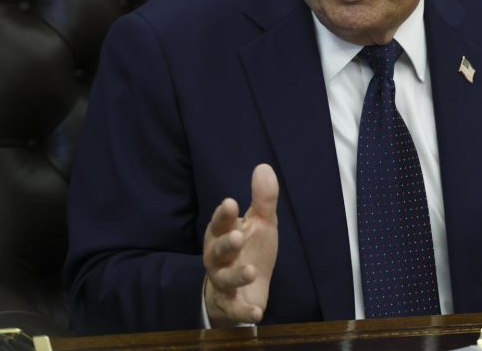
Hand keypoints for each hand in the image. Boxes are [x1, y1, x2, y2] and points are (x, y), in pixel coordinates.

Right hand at [203, 163, 279, 325]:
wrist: (243, 288)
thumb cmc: (249, 250)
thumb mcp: (260, 223)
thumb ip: (263, 199)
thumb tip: (263, 167)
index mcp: (223, 234)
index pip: (220, 223)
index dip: (224, 214)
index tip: (231, 203)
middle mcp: (218, 258)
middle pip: (218, 250)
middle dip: (226, 243)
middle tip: (238, 236)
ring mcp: (223, 282)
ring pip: (224, 279)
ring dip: (236, 275)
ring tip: (250, 270)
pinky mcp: (231, 304)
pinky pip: (234, 309)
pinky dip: (244, 311)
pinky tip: (257, 313)